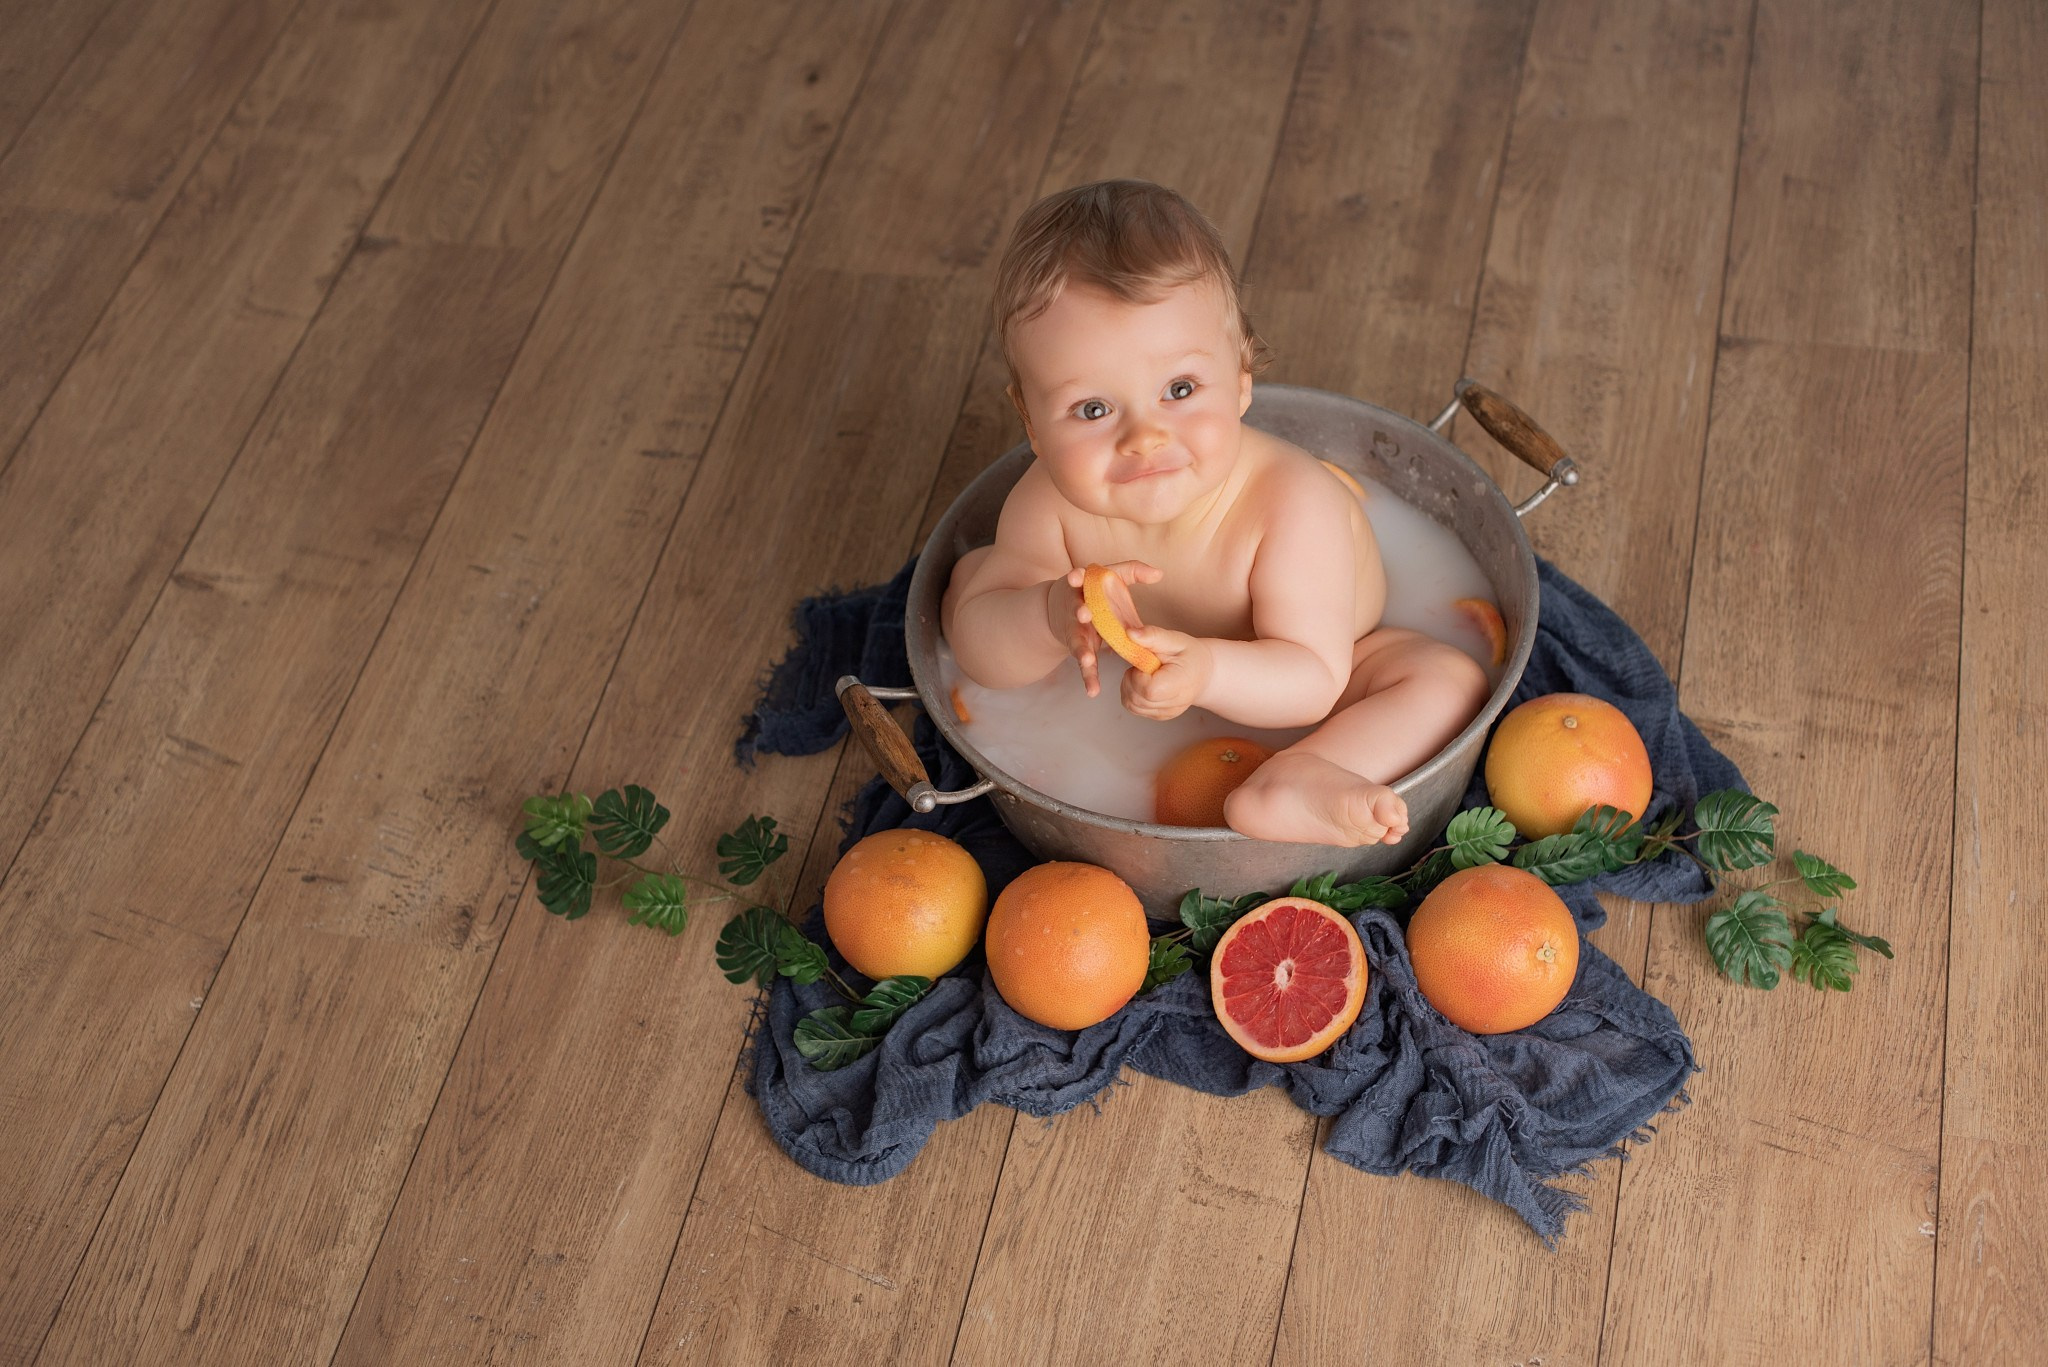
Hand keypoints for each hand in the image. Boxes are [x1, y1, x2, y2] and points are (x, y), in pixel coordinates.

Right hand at [1049, 560, 1163, 697]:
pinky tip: (1093, 691)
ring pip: (1077, 640)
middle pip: (1076, 610)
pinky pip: (1084, 664)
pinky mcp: (1078, 647)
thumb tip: (1159, 574)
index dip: (1075, 577)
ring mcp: (1074, 629)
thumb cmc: (1091, 591)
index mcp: (1082, 587)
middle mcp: (1075, 608)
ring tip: (1087, 659)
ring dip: (1081, 649)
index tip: (1075, 576)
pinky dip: (1088, 677)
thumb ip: (1133, 572)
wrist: (1057, 609)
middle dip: (1080, 611)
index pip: (1077, 578)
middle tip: (1084, 613)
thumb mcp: (1109, 578)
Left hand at [1118, 624, 1211, 720]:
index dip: (1139, 675)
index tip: (1146, 663)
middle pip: (1136, 699)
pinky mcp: (1158, 716)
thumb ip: (1153, 636)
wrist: (1203, 673)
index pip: (1149, 690)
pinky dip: (1132, 694)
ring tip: (1145, 673)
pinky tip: (1144, 682)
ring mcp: (1166, 713)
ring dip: (1130, 686)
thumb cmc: (1190, 655)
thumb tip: (1130, 634)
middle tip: (1145, 665)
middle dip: (1131, 678)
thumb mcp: (1175, 639)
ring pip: (1131, 704)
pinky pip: (1134, 708)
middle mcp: (1174, 704)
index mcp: (1181, 684)